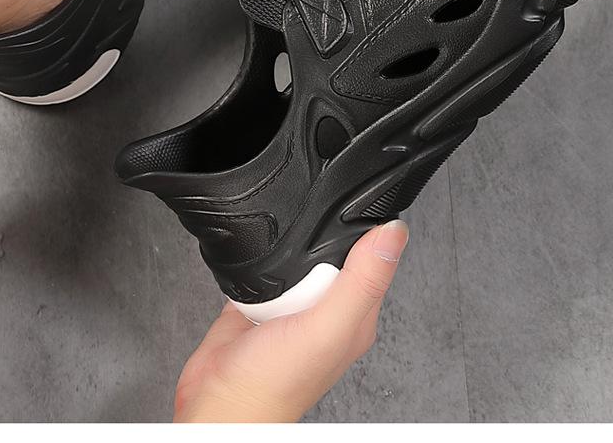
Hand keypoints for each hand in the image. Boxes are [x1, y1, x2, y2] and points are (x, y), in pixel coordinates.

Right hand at [173, 219, 408, 422]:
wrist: (218, 401)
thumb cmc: (274, 385)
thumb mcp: (327, 328)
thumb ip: (361, 282)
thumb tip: (394, 234)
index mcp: (355, 316)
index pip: (374, 259)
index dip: (368, 233)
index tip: (355, 211)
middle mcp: (327, 311)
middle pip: (332, 252)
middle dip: (321, 239)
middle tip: (307, 246)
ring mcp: (293, 305)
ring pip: (298, 257)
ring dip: (288, 251)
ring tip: (281, 262)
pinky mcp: (260, 301)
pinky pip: (264, 267)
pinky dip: (260, 262)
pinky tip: (259, 268)